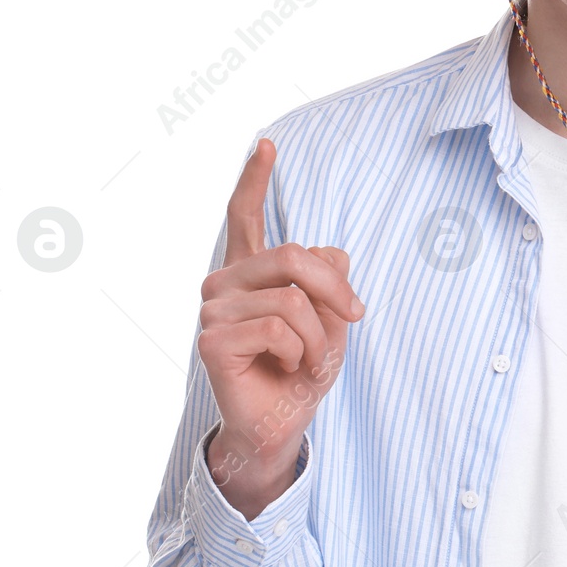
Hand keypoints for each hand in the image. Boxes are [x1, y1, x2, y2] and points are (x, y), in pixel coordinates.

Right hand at [198, 137, 364, 518]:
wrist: (284, 423)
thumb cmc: (303, 370)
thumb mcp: (331, 318)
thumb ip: (330, 279)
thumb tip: (333, 254)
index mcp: (251, 271)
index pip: (245, 215)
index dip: (254, 178)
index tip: (267, 143)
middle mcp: (225, 282)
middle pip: (294, 256)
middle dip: (335, 290)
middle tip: (355, 316)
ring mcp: (213, 309)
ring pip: (292, 298)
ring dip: (319, 334)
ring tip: (306, 357)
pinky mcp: (212, 339)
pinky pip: (279, 326)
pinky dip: (301, 350)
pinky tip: (286, 366)